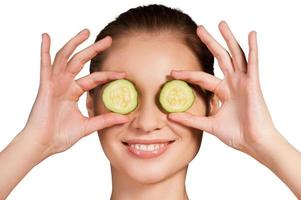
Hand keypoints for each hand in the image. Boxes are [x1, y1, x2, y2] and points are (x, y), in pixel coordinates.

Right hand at [21, 29, 128, 158]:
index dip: (108, 75)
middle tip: (109, 40)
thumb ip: (105, 120)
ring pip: (65, 58)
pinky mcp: (45, 85)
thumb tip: (125, 118)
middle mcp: (65, 84)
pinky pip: (45, 65)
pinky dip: (44, 50)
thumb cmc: (61, 136)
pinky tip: (46, 37)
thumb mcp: (88, 126)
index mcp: (74, 92)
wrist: (44, 144)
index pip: (94, 78)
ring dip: (74, 43)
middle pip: (81, 61)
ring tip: (87, 31)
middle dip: (94, 49)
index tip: (123, 73)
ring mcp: (55, 83)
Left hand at [168, 21, 278, 155]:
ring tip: (221, 23)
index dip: (187, 75)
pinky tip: (251, 34)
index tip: (172, 72)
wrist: (253, 143)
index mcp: (223, 92)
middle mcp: (233, 83)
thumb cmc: (236, 135)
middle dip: (209, 43)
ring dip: (228, 39)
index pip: (201, 78)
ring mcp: (243, 82)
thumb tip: (170, 117)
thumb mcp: (209, 124)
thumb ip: (191, 119)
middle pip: (219, 58)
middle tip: (199, 29)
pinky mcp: (253, 84)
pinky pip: (253, 63)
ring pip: (235, 55)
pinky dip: (253, 48)